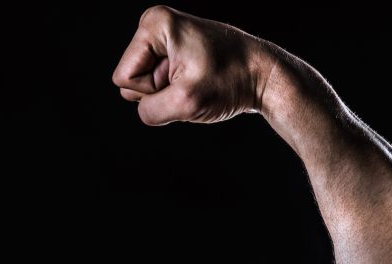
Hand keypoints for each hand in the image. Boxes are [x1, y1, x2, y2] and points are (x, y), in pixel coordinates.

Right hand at [112, 6, 274, 125]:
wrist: (267, 76)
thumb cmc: (231, 81)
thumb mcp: (186, 102)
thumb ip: (150, 111)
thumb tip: (145, 110)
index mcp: (154, 24)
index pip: (124, 78)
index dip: (154, 90)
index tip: (187, 79)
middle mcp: (157, 26)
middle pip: (133, 81)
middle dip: (163, 91)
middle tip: (196, 82)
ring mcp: (168, 40)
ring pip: (148, 86)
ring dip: (173, 95)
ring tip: (201, 82)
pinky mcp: (179, 54)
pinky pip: (164, 86)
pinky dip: (182, 92)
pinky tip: (203, 83)